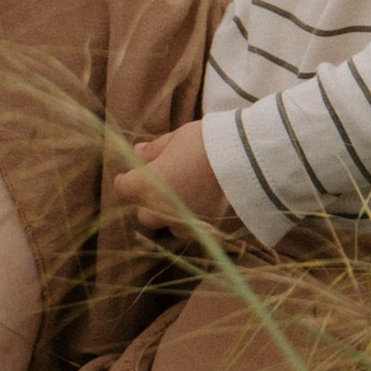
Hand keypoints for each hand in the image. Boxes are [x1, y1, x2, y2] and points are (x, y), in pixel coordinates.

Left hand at [112, 120, 230, 235]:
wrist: (246, 160)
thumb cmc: (206, 143)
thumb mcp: (175, 139)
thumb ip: (153, 151)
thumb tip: (138, 153)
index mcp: (146, 187)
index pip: (123, 188)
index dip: (126, 179)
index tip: (130, 173)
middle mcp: (161, 211)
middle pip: (144, 214)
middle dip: (149, 201)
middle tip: (162, 183)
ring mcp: (185, 224)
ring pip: (171, 226)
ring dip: (173, 213)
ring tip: (188, 195)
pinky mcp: (207, 231)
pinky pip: (195, 230)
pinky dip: (196, 220)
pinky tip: (205, 203)